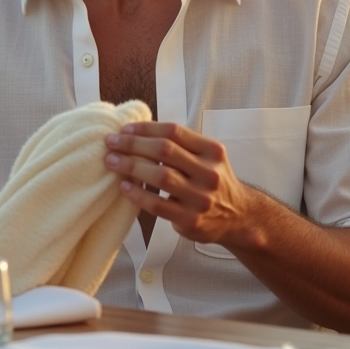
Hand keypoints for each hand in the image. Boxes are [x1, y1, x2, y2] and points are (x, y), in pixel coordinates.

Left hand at [104, 121, 259, 247]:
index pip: (174, 131)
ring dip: (131, 166)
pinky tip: (123, 186)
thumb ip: (182, 144)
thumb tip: (138, 130)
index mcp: (212, 151)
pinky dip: (137, 194)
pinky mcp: (191, 220)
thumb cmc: (212, 180)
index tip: (124, 129)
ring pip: (160, 176)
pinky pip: (157, 205)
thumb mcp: (208, 156)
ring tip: (112, 161)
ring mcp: (201, 198)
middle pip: (164, 151)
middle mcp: (209, 172)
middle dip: (133, 144)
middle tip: (111, 142)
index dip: (145, 128)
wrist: (238, 216)